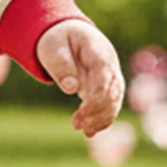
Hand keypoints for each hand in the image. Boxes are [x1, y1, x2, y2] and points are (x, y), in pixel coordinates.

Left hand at [37, 21, 123, 137]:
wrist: (68, 34)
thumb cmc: (58, 40)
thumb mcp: (52, 48)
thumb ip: (61, 66)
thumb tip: (71, 88)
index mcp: (97, 49)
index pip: (103, 72)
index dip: (97, 93)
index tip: (83, 110)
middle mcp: (109, 63)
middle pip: (112, 89)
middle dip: (97, 109)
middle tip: (77, 125)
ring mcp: (110, 75)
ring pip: (114, 99)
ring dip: (101, 118)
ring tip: (85, 132)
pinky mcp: (106, 87)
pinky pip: (109, 104)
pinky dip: (102, 119)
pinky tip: (90, 132)